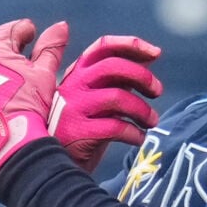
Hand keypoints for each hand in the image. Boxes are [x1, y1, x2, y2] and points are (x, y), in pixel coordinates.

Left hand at [0, 19, 67, 186]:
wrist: (9, 146)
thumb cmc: (31, 107)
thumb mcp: (45, 75)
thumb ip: (51, 48)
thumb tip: (61, 25)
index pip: (9, 32)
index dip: (23, 31)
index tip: (31, 32)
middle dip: (1, 52)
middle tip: (17, 60)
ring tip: (4, 92)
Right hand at [49, 35, 163, 171]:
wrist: (49, 161)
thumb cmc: (78, 127)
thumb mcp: (94, 97)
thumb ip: (116, 79)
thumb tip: (148, 58)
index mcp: (77, 72)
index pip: (103, 47)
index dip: (132, 45)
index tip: (156, 52)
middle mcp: (73, 85)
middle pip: (113, 66)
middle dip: (142, 76)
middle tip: (157, 91)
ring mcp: (74, 108)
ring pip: (118, 97)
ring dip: (142, 110)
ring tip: (151, 121)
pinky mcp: (78, 132)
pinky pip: (116, 127)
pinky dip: (134, 133)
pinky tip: (138, 138)